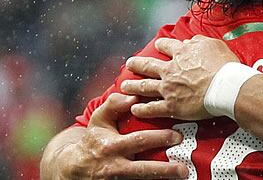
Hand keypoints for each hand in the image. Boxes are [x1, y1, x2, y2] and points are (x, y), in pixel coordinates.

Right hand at [54, 93, 187, 178]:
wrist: (73, 168)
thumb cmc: (92, 141)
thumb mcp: (98, 120)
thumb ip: (114, 105)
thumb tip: (133, 96)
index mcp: (112, 146)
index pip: (139, 141)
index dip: (159, 138)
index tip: (177, 136)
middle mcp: (115, 166)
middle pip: (143, 170)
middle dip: (165, 169)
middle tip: (184, 167)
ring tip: (182, 177)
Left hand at [122, 35, 238, 119]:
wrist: (225, 86)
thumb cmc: (224, 66)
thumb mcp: (213, 44)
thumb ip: (199, 41)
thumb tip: (190, 42)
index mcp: (182, 53)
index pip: (167, 45)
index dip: (161, 44)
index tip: (158, 45)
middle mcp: (171, 69)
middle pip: (148, 65)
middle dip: (137, 64)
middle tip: (130, 63)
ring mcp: (168, 88)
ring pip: (144, 86)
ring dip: (132, 86)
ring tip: (124, 86)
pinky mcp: (171, 106)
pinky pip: (152, 109)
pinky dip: (142, 109)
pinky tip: (134, 109)